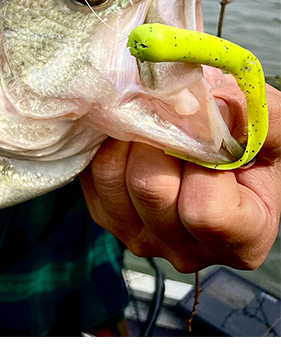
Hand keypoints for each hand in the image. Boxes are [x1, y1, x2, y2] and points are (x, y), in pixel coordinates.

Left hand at [80, 84, 280, 272]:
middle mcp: (187, 251)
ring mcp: (139, 236)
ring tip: (151, 117)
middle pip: (151, 189)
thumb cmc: (249, 143)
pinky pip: (92, 171)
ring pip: (113, 176)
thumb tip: (215, 105)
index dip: (201, 162)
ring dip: (129, 137)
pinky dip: (106, 143)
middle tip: (169, 109)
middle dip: (157, 138)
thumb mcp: (271, 129)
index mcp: (241, 240)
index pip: (206, 213)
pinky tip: (130, 132)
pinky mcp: (105, 215)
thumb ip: (259, 120)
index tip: (208, 128)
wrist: (214, 149)